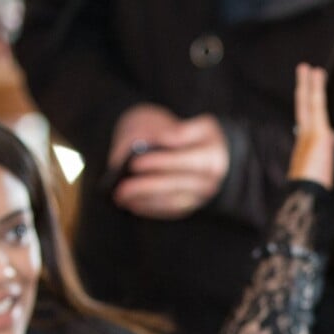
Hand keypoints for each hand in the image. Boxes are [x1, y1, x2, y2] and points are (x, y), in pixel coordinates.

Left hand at [109, 104, 228, 218]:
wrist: (207, 153)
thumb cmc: (193, 135)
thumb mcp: (195, 124)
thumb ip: (175, 130)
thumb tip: (156, 140)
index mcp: (213, 155)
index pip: (184, 160)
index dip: (159, 162)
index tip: (135, 162)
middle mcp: (210, 180)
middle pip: (175, 184)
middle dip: (146, 186)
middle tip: (121, 186)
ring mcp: (200, 196)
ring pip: (171, 201)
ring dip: (144, 199)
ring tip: (120, 195)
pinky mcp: (190, 206)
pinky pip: (168, 209)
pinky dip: (148, 207)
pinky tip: (131, 203)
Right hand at [288, 63, 333, 187]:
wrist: (307, 197)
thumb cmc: (314, 193)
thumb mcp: (322, 177)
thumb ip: (328, 165)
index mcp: (305, 149)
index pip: (307, 123)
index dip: (307, 109)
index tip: (308, 97)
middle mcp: (303, 138)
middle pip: (302, 109)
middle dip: (303, 91)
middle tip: (303, 73)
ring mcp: (308, 134)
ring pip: (307, 103)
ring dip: (308, 84)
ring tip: (308, 68)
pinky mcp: (316, 132)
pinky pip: (316, 105)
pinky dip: (316, 88)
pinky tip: (316, 74)